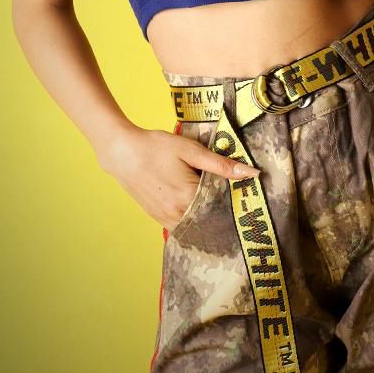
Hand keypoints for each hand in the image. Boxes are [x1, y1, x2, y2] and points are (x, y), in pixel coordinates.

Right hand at [96, 124, 259, 231]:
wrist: (121, 152)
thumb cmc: (156, 147)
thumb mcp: (191, 150)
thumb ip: (221, 165)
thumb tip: (252, 173)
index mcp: (189, 198)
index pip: (223, 208)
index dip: (236, 202)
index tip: (248, 197)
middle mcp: (177, 214)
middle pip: (211, 219)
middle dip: (224, 212)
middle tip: (237, 201)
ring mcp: (165, 219)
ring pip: (196, 225)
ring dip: (208, 217)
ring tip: (219, 202)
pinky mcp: (157, 218)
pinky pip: (182, 225)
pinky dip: (193, 218)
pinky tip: (198, 205)